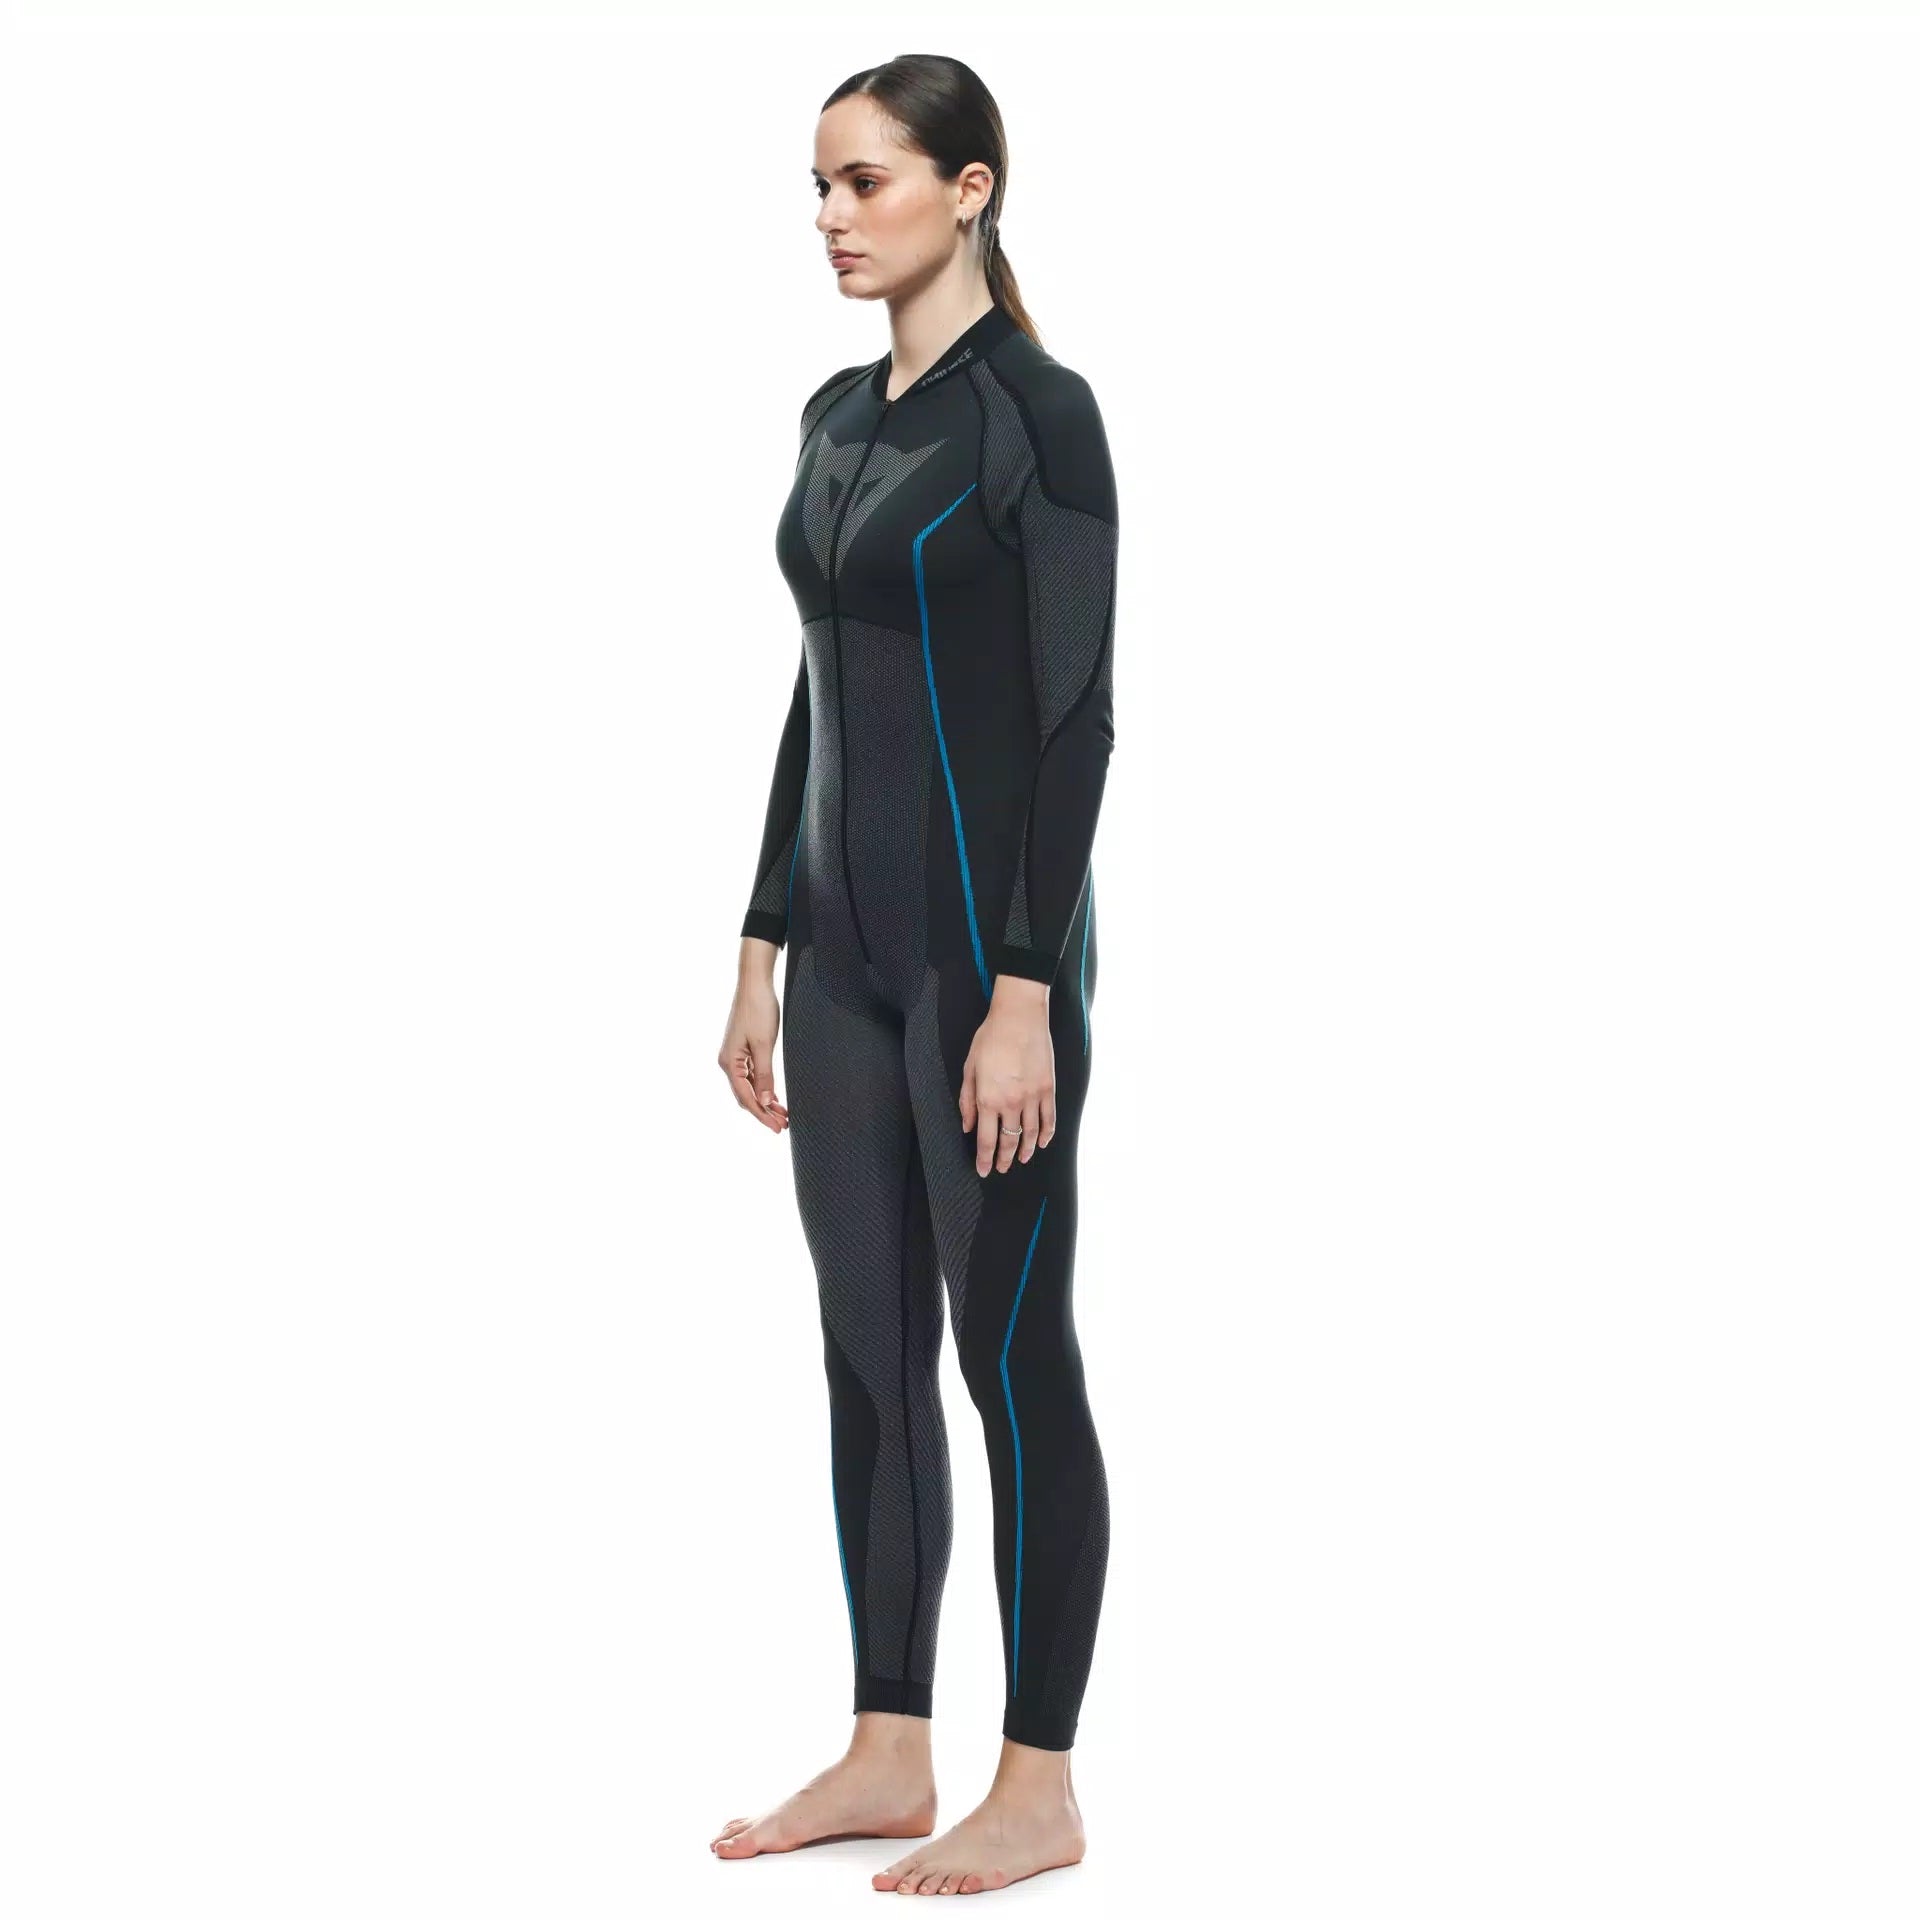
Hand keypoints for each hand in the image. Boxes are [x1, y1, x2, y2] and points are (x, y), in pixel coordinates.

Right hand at [719, 950, 789, 1132]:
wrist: (755, 983)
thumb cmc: (758, 1010)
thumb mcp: (764, 1045)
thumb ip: (764, 1074)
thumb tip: (765, 1101)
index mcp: (729, 1062)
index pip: (746, 1098)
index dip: (762, 1115)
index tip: (777, 1128)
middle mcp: (728, 1062)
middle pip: (746, 1095)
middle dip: (764, 1111)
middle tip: (783, 1126)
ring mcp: (734, 1056)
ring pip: (749, 1086)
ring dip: (765, 1101)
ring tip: (782, 1115)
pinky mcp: (742, 1049)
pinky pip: (751, 1075)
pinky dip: (763, 1087)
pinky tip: (774, 1096)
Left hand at [958, 979, 1053, 1174]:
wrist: (1019, 1017)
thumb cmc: (991, 1038)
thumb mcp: (969, 1068)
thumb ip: (967, 1100)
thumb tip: (967, 1125)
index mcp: (988, 1099)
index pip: (986, 1139)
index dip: (985, 1158)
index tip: (984, 1170)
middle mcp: (1011, 1103)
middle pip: (1009, 1141)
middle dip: (1005, 1159)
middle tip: (1002, 1168)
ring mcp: (1033, 1097)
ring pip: (1031, 1134)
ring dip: (1026, 1150)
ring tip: (1022, 1159)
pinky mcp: (1048, 1089)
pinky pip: (1049, 1119)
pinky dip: (1046, 1134)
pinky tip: (1042, 1142)